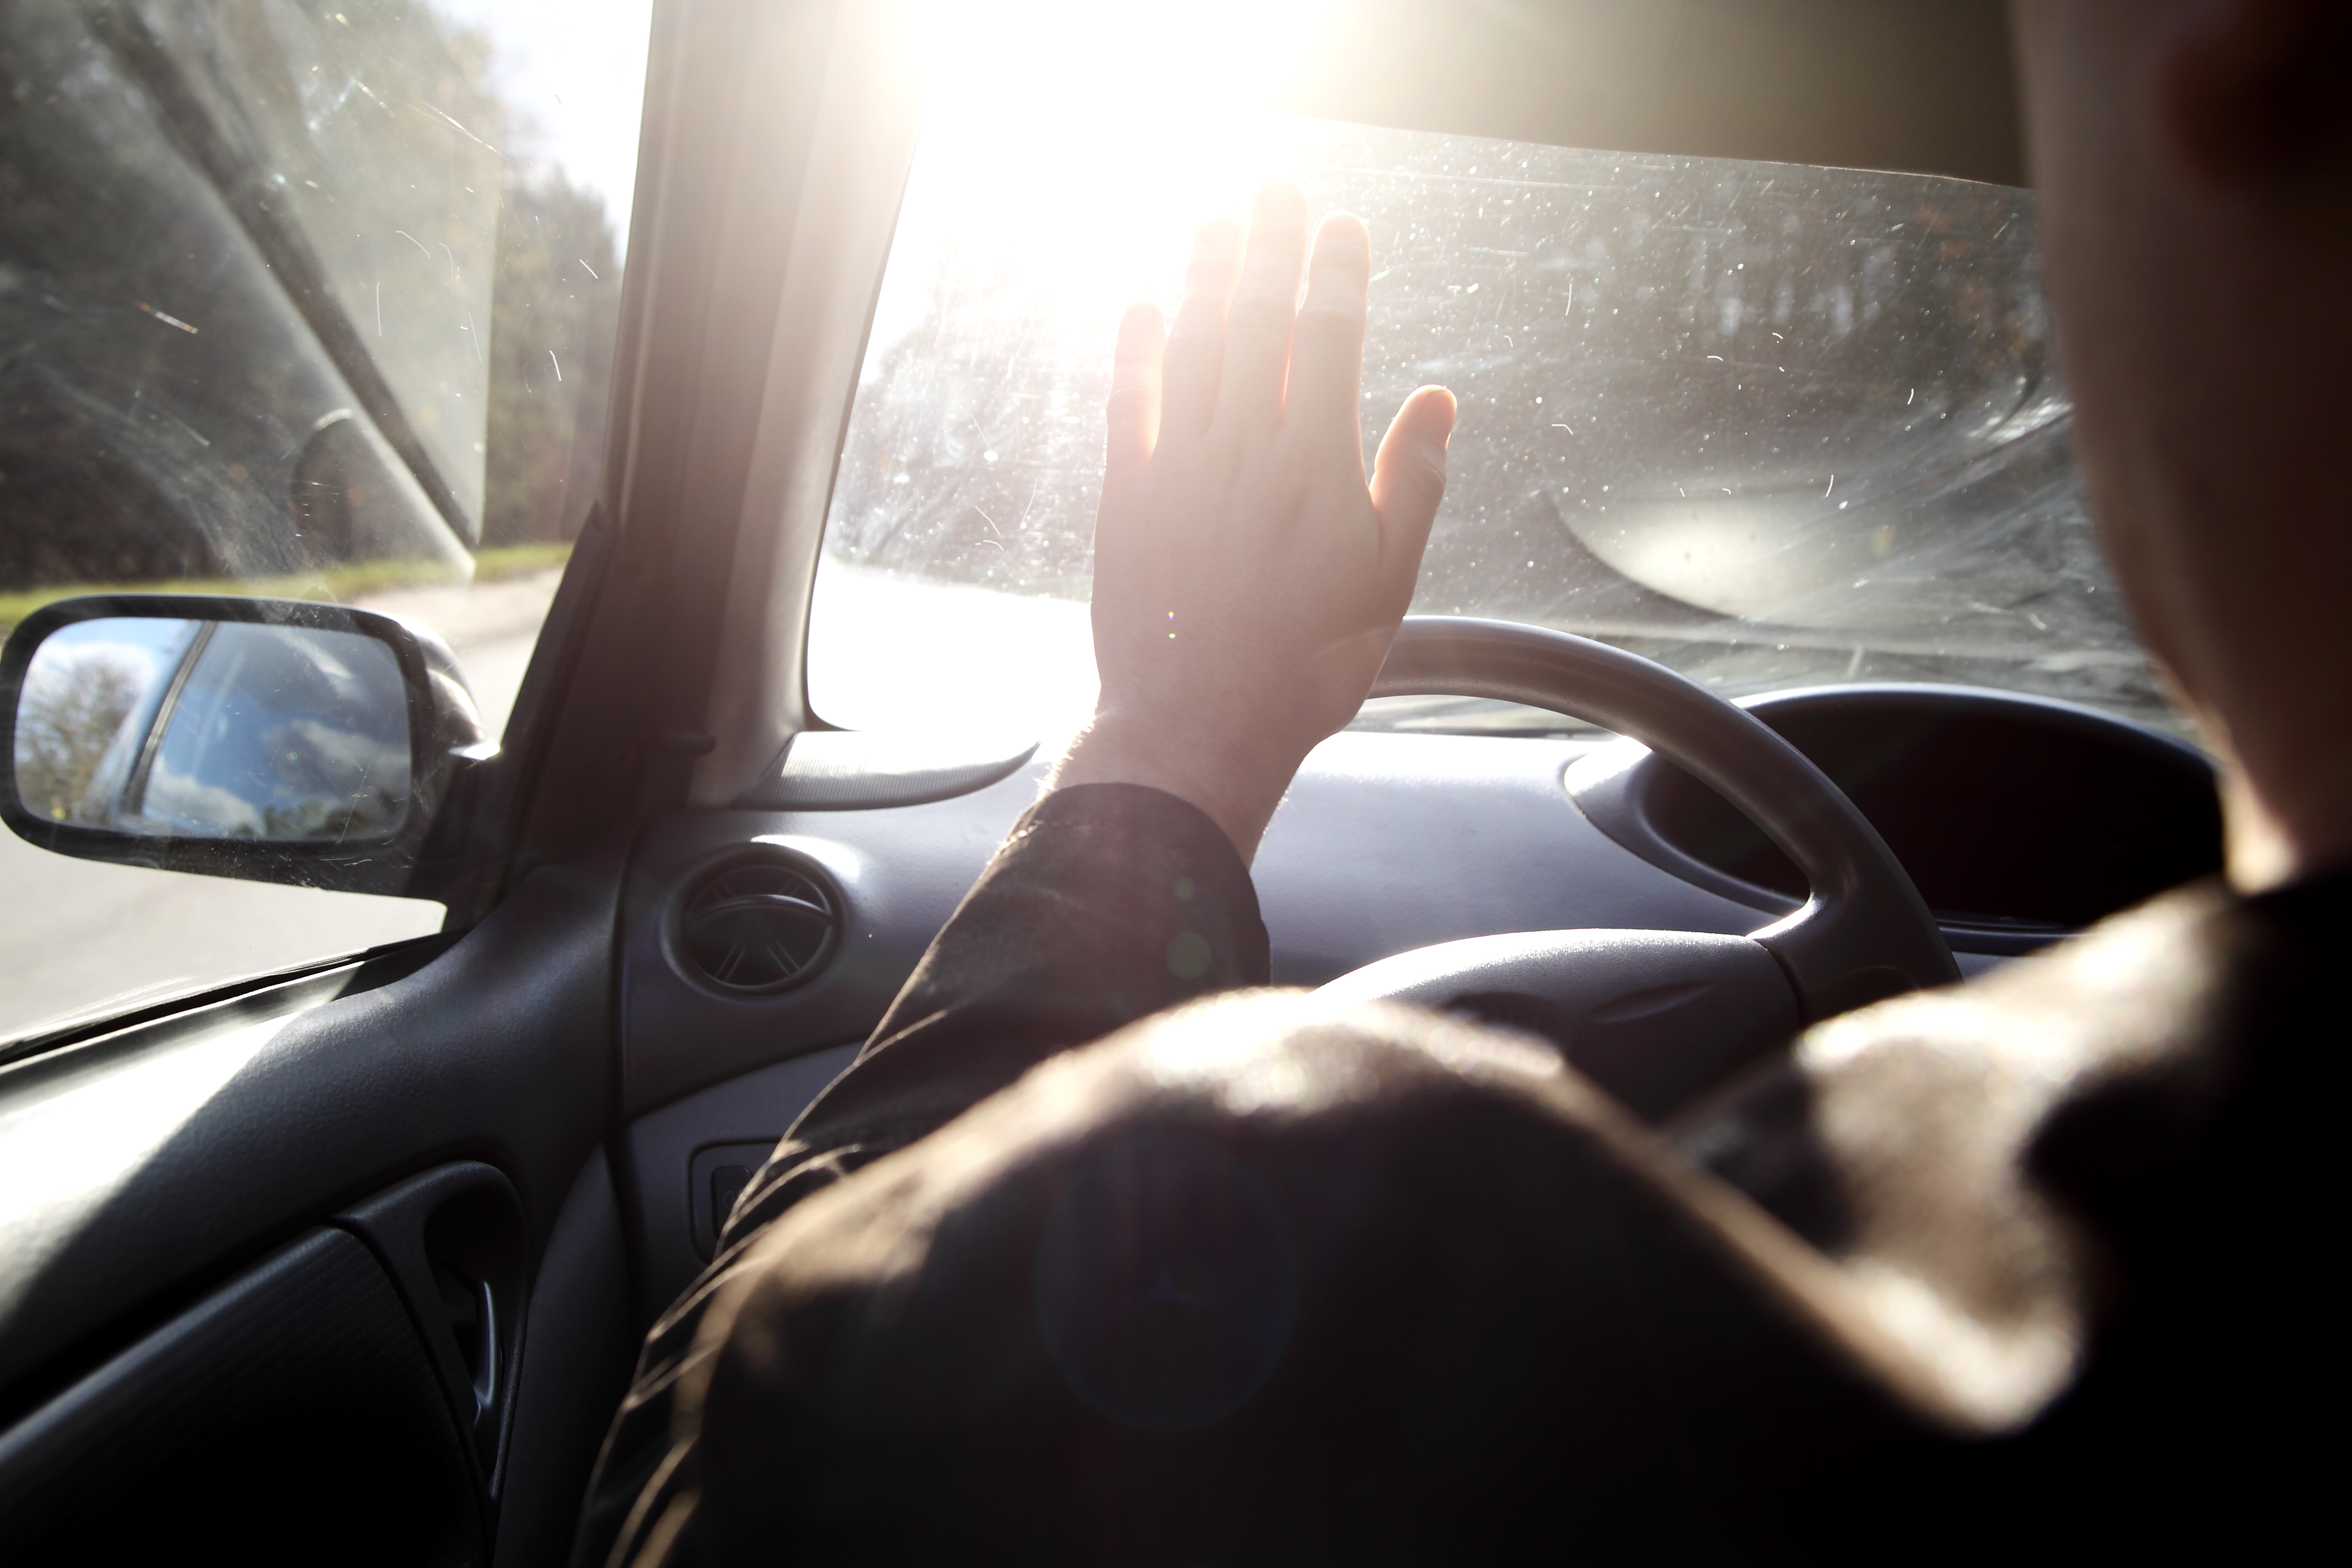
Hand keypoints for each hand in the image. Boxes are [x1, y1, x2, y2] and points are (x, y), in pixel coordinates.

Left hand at [1054, 179, 1456, 858]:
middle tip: (1277, 188)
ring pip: (1192, 346)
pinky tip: (1143, 304)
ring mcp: (1178, 469)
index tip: (1342, 226)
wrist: (1196, 729)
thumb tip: (1437, 400)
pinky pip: (1128, 402)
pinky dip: (1135, 348)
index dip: (1336, 274)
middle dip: (1270, 247)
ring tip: (1215, 220)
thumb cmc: (1305, 669)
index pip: (1329, 339)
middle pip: (1258, 321)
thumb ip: (1413, 486)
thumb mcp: (1387, 586)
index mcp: (1316, 467)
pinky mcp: (1126, 497)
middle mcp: (1244, 451)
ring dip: (1204, 274)